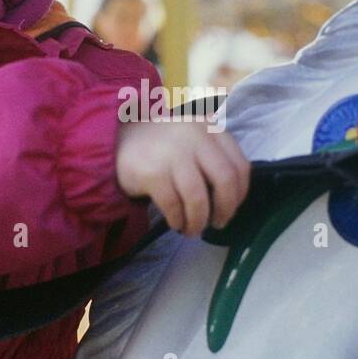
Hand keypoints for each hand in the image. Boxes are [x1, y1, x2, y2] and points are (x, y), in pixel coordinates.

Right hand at [116, 118, 250, 237]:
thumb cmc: (162, 148)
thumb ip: (214, 159)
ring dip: (199, 221)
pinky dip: (178, 220)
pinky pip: (174, 206)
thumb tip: (231, 200)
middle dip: (225, 209)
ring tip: (193, 229)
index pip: (240, 166)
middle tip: (218, 223)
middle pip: (225, 180)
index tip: (232, 207)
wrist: (116, 141)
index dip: (241, 194)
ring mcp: (172, 153)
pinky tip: (176, 223)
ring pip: (198, 197)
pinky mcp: (152, 172)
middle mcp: (195, 137)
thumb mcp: (193, 141)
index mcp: (211, 129)